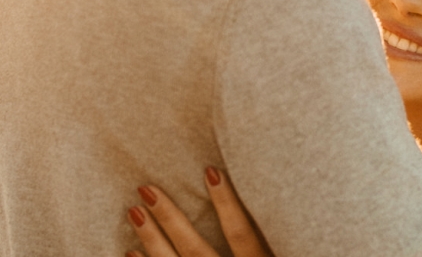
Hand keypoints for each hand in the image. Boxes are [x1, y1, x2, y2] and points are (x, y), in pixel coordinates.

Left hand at [126, 167, 273, 256]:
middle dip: (170, 220)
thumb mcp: (286, 251)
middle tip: (147, 190)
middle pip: (195, 250)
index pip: (242, 235)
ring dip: (151, 240)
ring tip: (135, 212)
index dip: (227, 204)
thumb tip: (291, 207)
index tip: (210, 171)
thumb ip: (270, 240)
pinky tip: (131, 251)